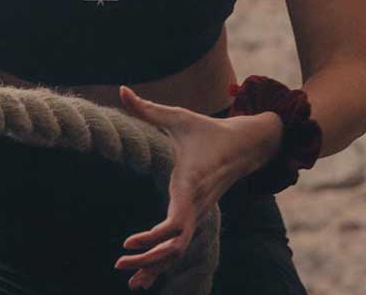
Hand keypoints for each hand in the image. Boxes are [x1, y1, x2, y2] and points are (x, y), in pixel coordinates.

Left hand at [113, 86, 281, 289]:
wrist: (246, 145)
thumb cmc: (208, 129)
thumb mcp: (178, 115)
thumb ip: (147, 107)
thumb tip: (122, 89)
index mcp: (190, 184)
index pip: (175, 223)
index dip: (153, 237)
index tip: (129, 243)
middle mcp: (196, 205)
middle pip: (175, 246)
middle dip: (150, 260)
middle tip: (119, 265)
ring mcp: (199, 214)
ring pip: (179, 251)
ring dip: (156, 266)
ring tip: (129, 280)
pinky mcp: (198, 216)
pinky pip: (181, 245)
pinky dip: (164, 261)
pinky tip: (146, 275)